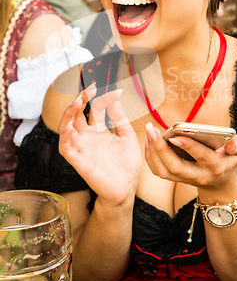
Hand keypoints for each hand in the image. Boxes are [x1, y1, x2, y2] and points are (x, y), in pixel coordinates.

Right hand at [58, 84, 141, 205]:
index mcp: (99, 131)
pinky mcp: (79, 162)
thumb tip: (115, 96)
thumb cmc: (127, 165)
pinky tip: (70, 128)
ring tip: (76, 103)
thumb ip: (120, 118)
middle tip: (88, 91)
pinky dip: (64, 137)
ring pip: (65, 128)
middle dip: (79, 101)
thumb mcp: (127, 136)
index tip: (115, 91)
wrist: (126, 189)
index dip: (102, 98)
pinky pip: (66, 149)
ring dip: (68, 115)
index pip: (94, 109)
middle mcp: (88, 137)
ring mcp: (82, 149)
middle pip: (76, 115)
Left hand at [145, 123, 236, 194]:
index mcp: (215, 167)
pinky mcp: (176, 180)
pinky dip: (151, 156)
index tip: (175, 136)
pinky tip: (149, 141)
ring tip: (149, 132)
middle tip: (152, 130)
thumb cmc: (228, 161)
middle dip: (161, 148)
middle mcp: (199, 176)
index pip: (201, 156)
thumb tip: (233, 142)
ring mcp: (185, 180)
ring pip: (164, 171)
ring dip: (152, 152)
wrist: (221, 185)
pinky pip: (159, 171)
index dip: (188, 146)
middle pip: (175, 167)